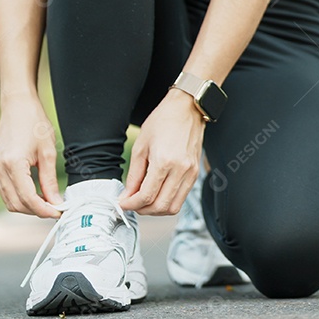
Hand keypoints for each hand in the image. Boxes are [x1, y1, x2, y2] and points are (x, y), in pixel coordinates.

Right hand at [0, 95, 62, 217]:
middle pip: (17, 204)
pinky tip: (37, 194)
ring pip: (9, 201)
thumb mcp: (48, 152)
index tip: (59, 212)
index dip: (44, 210)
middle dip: (37, 211)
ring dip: (28, 207)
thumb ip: (50, 180)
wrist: (17, 105)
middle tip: (56, 209)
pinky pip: (6, 191)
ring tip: (48, 203)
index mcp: (13, 164)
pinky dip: (21, 198)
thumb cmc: (34, 123)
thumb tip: (56, 201)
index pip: (28, 198)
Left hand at [120, 88, 204, 214]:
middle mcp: (181, 170)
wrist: (187, 109)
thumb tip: (128, 195)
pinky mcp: (195, 173)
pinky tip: (157, 194)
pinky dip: (167, 201)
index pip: (146, 196)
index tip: (122, 203)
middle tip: (131, 204)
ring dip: (156, 210)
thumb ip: (134, 174)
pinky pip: (181, 197)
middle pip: (160, 206)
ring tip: (144, 201)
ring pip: (173, 207)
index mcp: (164, 161)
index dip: (131, 204)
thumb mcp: (141, 146)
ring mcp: (191, 173)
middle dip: (142, 210)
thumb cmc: (162, 122)